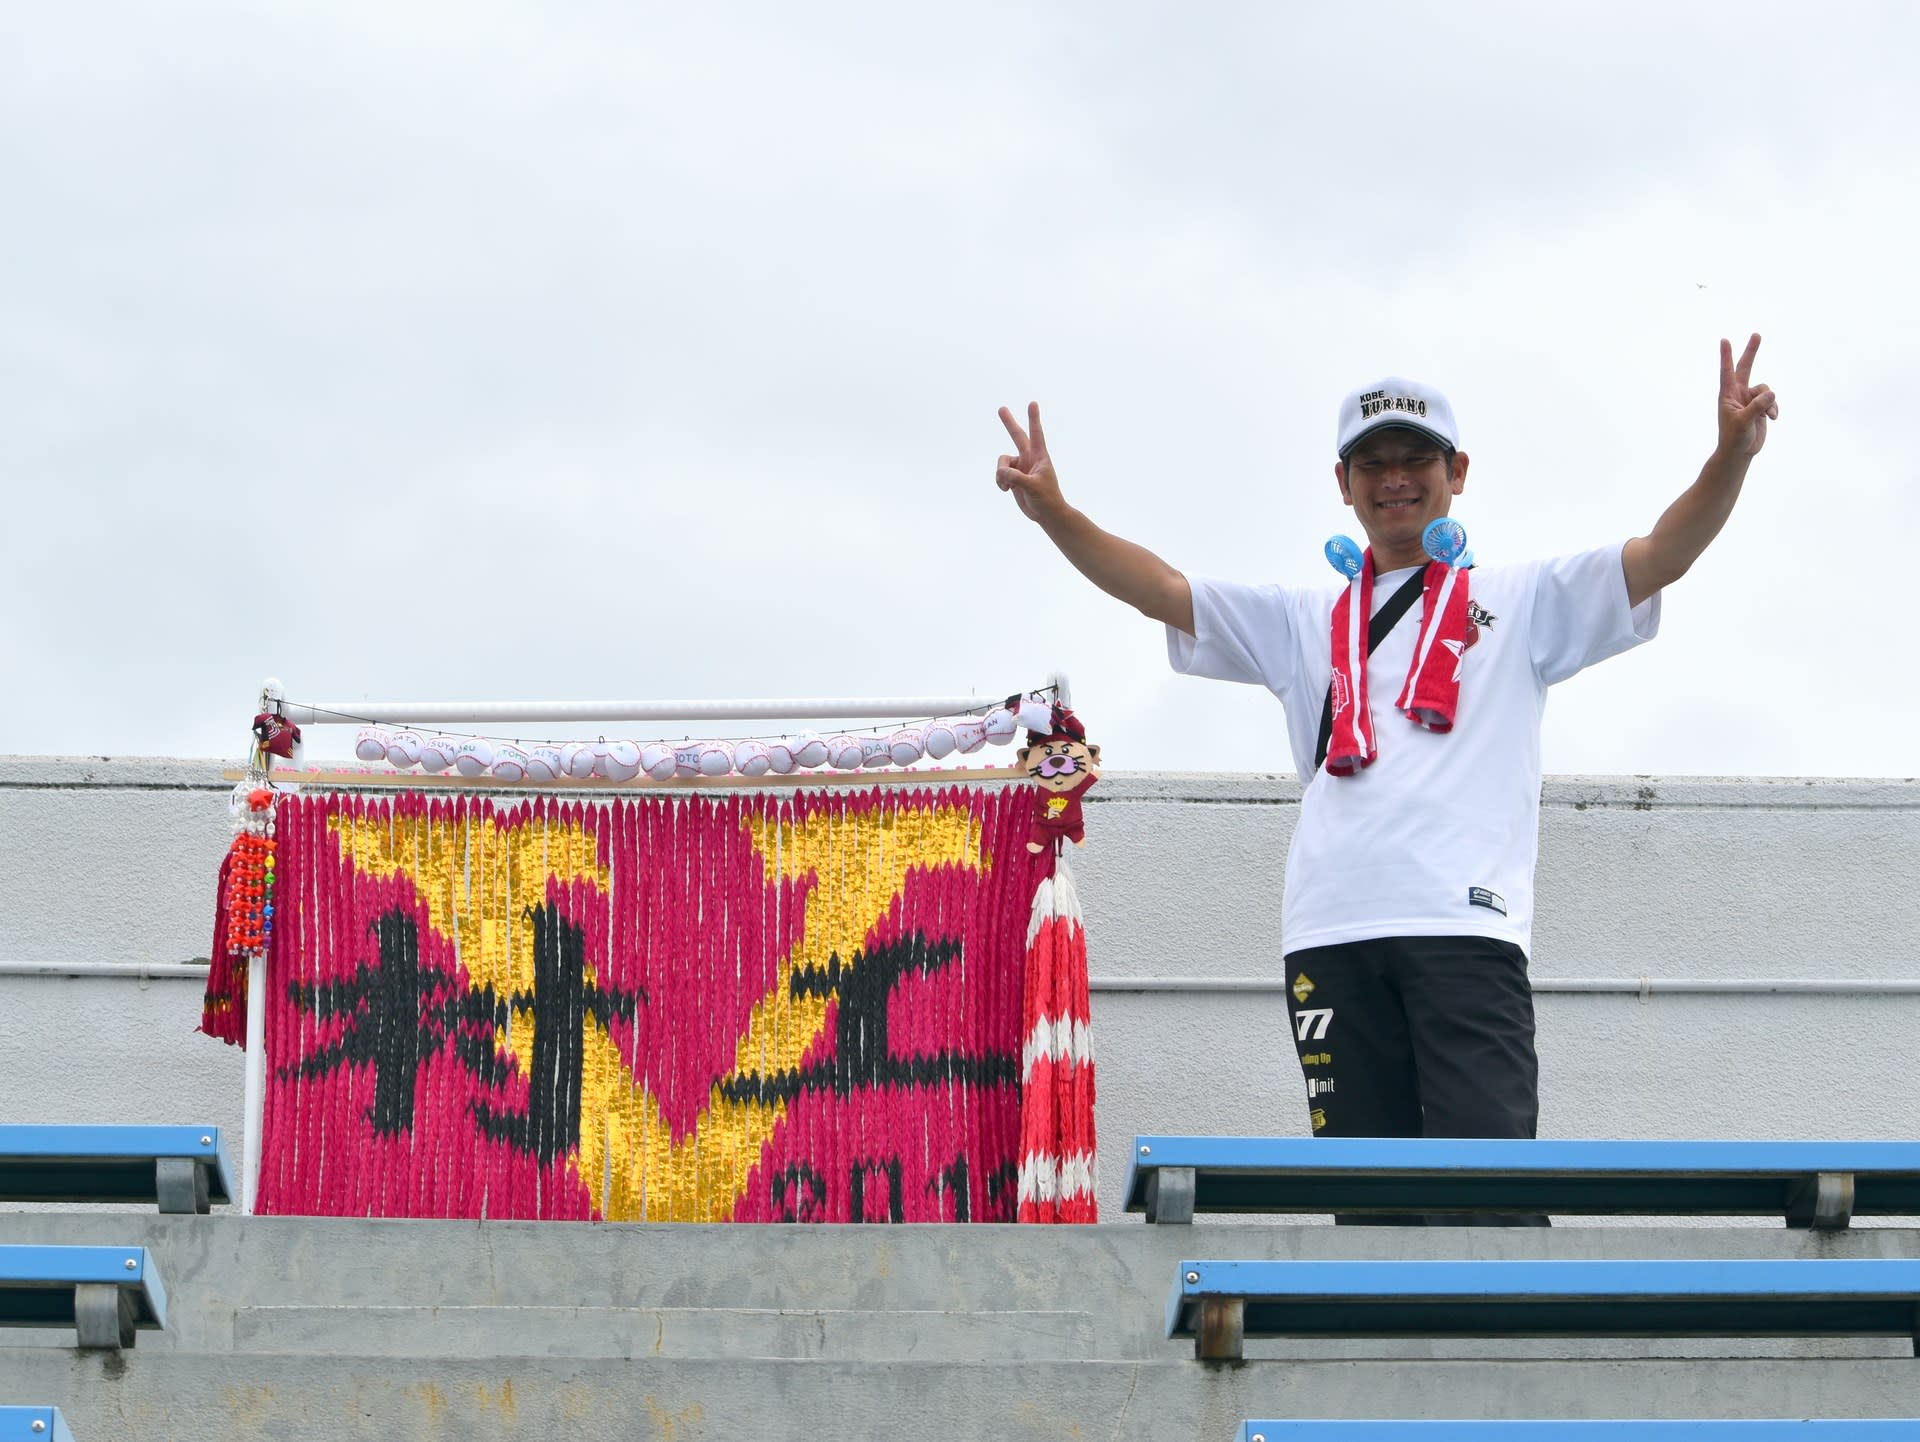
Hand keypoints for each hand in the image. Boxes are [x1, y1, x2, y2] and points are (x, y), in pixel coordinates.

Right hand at [996, 402, 1063, 522]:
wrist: (1046, 514)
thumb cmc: (1047, 499)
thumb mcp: (1033, 488)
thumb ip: (1016, 478)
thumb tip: (1001, 472)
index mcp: (1040, 457)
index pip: (1036, 434)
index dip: (1034, 419)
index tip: (1032, 403)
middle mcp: (1029, 458)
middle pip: (1017, 436)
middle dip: (1009, 423)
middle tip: (1001, 408)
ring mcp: (1020, 467)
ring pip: (1002, 462)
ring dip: (1001, 473)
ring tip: (1007, 486)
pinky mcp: (1013, 477)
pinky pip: (1000, 474)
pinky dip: (999, 481)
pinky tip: (1006, 490)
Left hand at [1718, 333, 1779, 457]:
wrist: (1739, 452)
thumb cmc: (1734, 438)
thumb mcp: (1744, 422)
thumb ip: (1757, 406)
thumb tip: (1771, 393)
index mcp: (1728, 395)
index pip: (1727, 371)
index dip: (1727, 356)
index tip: (1724, 340)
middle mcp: (1738, 394)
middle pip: (1746, 368)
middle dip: (1751, 352)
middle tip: (1756, 334)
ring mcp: (1750, 399)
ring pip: (1765, 389)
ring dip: (1770, 401)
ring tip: (1768, 415)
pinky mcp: (1760, 406)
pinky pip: (1772, 400)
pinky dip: (1774, 408)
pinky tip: (1773, 418)